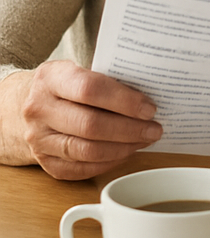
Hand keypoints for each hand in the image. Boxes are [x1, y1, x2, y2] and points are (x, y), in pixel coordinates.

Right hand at [0, 61, 161, 179]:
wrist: (25, 105)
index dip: (124, 101)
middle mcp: (39, 109)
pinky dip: (108, 163)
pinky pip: (79, 169)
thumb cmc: (66, 85)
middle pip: (90, 124)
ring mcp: (38, 138)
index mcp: (51, 78)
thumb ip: (109, 77)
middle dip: (130, 129)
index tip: (150, 108)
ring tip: (145, 140)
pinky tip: (126, 153)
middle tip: (155, 129)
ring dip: (123, 148)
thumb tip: (153, 90)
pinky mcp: (43, 161)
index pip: (90, 89)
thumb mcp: (80, 68)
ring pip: (86, 150)